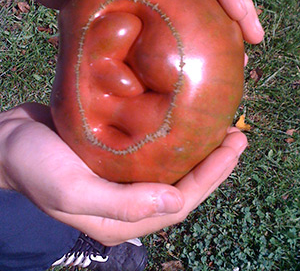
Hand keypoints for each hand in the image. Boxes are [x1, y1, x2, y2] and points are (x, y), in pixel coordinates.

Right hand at [0, 103, 246, 244]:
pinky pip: (154, 149)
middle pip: (182, 186)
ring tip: (220, 126)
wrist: (8, 140)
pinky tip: (184, 118)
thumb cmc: (36, 165)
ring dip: (197, 149)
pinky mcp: (116, 155)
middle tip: (237, 134)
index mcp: (122, 219)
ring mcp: (122, 178)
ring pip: (171, 167)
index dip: (212, 178)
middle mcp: (127, 202)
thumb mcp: (73, 189)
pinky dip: (173, 137)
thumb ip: (123, 203)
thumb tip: (178, 203)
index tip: (235, 147)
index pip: (180, 203)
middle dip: (213, 164)